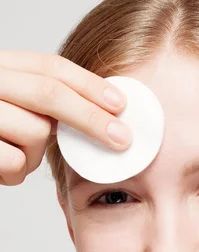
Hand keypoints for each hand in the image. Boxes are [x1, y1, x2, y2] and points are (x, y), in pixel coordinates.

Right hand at [0, 50, 131, 185]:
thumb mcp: (11, 106)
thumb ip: (42, 104)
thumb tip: (102, 116)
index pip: (49, 66)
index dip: (88, 85)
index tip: (120, 105)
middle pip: (49, 93)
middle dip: (90, 118)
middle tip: (121, 139)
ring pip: (33, 132)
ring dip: (34, 154)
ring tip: (14, 154)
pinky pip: (14, 162)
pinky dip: (15, 172)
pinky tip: (0, 168)